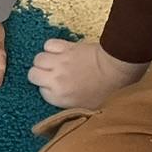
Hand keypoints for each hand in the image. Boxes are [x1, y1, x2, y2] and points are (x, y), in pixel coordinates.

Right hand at [28, 38, 148, 110]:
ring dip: (44, 60)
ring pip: (38, 58)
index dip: (49, 89)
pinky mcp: (67, 47)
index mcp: (59, 96)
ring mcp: (60, 62)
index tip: (58, 88)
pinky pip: (49, 44)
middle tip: (50, 75)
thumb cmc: (107, 90)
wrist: (118, 69)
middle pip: (33, 74)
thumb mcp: (87, 106)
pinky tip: (58, 51)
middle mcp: (54, 79)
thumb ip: (69, 105)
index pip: (41, 91)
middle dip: (40, 74)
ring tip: (53, 62)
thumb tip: (61, 101)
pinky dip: (51, 47)